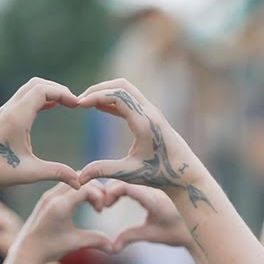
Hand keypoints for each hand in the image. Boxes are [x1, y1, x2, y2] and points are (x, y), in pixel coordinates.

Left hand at [0, 78, 81, 193]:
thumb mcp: (30, 172)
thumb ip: (57, 173)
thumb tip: (79, 182)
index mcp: (16, 117)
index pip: (43, 90)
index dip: (63, 93)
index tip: (78, 105)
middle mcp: (10, 109)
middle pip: (37, 84)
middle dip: (58, 89)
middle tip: (75, 103)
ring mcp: (5, 111)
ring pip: (30, 89)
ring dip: (49, 92)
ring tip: (67, 104)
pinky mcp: (3, 117)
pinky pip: (25, 98)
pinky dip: (40, 98)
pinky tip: (51, 107)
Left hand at [10, 183, 121, 263]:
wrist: (26, 252)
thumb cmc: (49, 249)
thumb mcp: (75, 243)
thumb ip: (96, 241)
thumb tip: (116, 247)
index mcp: (59, 206)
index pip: (86, 188)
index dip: (99, 196)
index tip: (101, 211)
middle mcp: (52, 197)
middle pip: (80, 178)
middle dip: (96, 189)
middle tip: (102, 205)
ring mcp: (48, 196)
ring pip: (73, 179)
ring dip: (88, 188)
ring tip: (95, 205)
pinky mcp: (47, 198)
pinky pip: (67, 185)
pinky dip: (79, 190)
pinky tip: (85, 205)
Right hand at [75, 79, 213, 211]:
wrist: (185, 175)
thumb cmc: (160, 175)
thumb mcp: (130, 173)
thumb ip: (104, 170)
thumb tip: (79, 177)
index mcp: (145, 122)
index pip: (118, 95)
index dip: (96, 96)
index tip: (78, 105)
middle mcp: (150, 112)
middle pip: (121, 86)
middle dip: (98, 89)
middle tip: (79, 101)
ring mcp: (152, 112)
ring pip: (126, 90)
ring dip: (106, 92)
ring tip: (86, 104)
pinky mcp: (151, 117)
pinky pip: (130, 100)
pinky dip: (113, 100)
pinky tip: (99, 108)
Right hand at [111, 181, 194, 249]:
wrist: (199, 226)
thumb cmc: (178, 233)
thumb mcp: (153, 235)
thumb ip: (131, 237)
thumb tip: (112, 248)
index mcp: (153, 198)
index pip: (126, 186)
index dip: (111, 193)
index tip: (104, 205)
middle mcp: (153, 188)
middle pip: (125, 179)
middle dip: (109, 190)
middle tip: (101, 205)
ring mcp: (154, 187)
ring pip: (130, 179)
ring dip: (115, 188)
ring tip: (106, 203)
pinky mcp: (155, 189)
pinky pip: (136, 182)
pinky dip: (123, 188)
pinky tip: (115, 200)